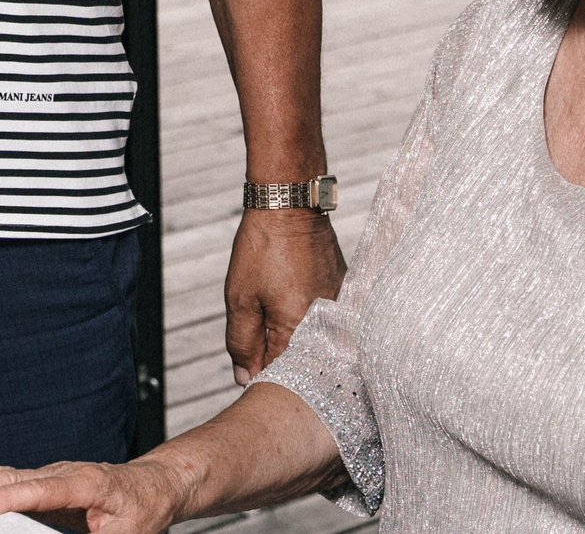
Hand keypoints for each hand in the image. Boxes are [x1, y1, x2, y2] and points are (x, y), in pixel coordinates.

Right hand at [0, 458, 190, 533]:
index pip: (44, 489)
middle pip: (16, 476)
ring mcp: (53, 472)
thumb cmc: (143, 510)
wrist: (155, 486)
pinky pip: (10, 477)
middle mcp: (65, 472)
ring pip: (8, 474)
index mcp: (87, 483)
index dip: (11, 495)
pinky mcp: (46, 479)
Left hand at [225, 206, 343, 382]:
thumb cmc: (263, 249)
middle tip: (261, 317)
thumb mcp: (239, 298)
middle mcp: (330, 327)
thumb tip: (246, 379)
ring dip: (292, 336)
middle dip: (277, 354)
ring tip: (277, 300)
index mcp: (301, 331)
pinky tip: (292, 295)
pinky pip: (324, 323)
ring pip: (312, 342)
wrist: (291, 206)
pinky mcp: (344, 296)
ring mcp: (341, 310)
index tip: (250, 355)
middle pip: (301, 361)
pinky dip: (306, 320)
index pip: (282, 374)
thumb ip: (242, 344)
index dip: (261, 371)